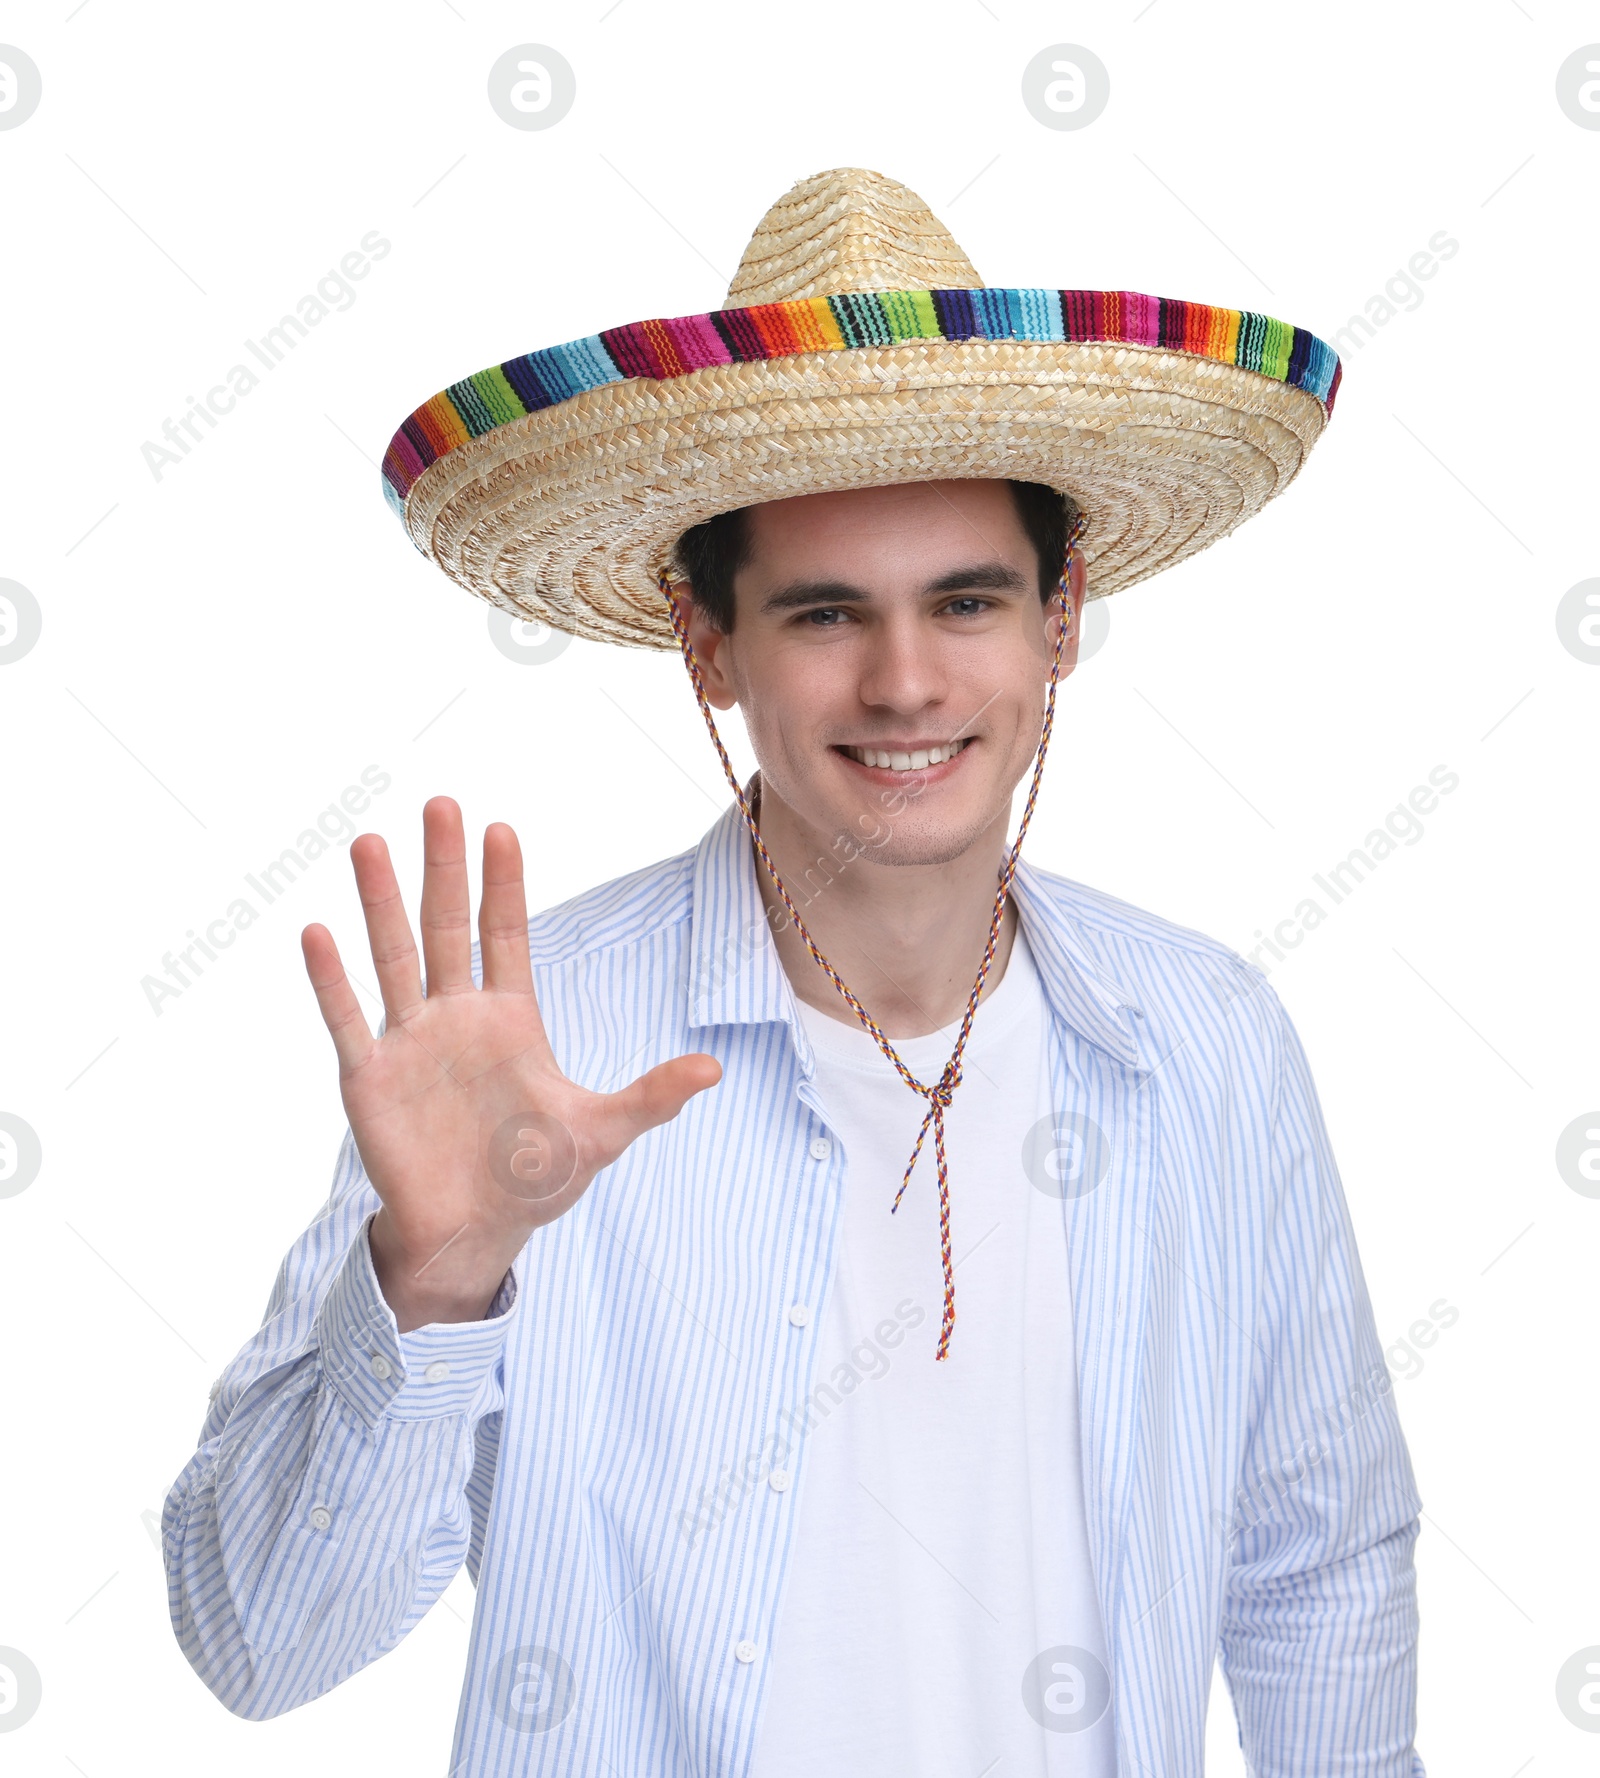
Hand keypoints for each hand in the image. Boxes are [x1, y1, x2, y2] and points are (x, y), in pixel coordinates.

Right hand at [301, 797, 721, 1331]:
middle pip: (448, 926)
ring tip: (368, 843)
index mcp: (511, 1019)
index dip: (504, 884)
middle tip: (440, 803)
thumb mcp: (602, 1134)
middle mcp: (457, 1017)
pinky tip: (317, 932)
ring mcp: (410, 1042)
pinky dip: (332, 979)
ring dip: (380, 902)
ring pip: (393, 957)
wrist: (473, 1235)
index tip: (501, 827)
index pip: (506, 935)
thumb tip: (715, 1069)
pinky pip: (347, 1019)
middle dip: (445, 866)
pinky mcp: (370, 1078)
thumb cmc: (536, 1180)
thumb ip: (652, 1097)